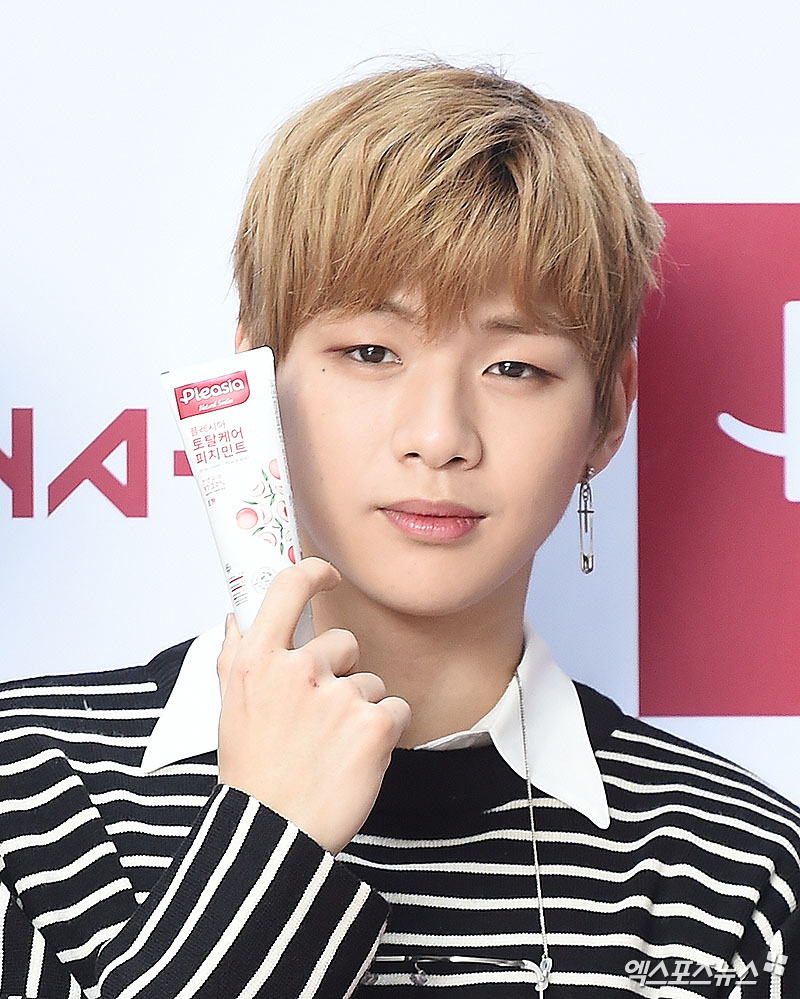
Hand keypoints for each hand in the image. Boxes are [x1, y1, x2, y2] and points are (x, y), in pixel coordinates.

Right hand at [216, 557, 410, 853]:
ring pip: (371, 681)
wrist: (274, 837)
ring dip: (361, 709)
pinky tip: (356, 757)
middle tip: (318, 718)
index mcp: (257, 661)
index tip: (327, 576)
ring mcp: (339, 697)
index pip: (289, 589)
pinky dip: (384, 732)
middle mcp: (297, 670)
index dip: (314, 573)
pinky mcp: (374, 725)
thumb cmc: (252, 774)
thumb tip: (236, 618)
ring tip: (332, 747)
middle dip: (341, 673)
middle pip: (344, 642)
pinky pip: (396, 709)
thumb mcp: (229, 709)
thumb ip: (233, 656)